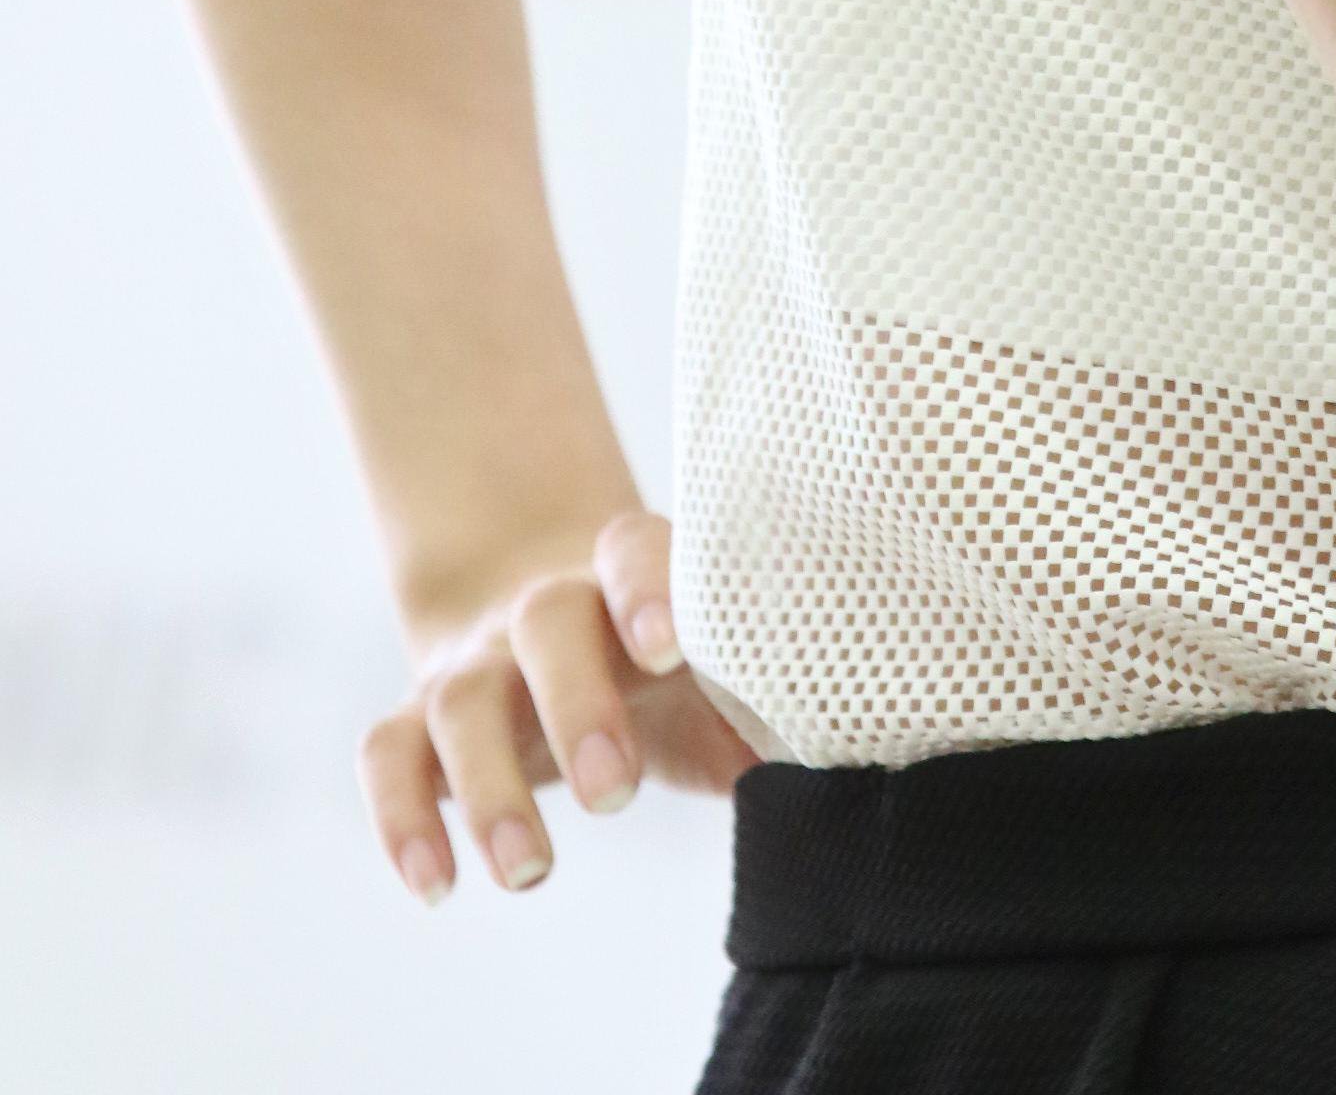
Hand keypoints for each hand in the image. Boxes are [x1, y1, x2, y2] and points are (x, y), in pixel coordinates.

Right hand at [359, 505, 760, 905]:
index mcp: (628, 577)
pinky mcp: (418, 720)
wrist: (548, 623)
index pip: (633, 552)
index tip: (672, 650)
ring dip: (489, 787)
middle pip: (544, 623)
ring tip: (531, 870)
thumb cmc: (666, 666)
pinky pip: (387, 754)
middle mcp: (544, 607)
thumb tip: (846, 750)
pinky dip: (401, 817)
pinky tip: (436, 885)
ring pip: (458, 699)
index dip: (648, 591)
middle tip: (614, 795)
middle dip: (575, 706)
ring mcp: (475, 661)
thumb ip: (765, 708)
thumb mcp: (716, 679)